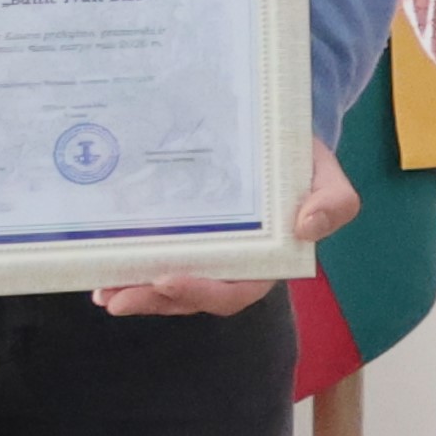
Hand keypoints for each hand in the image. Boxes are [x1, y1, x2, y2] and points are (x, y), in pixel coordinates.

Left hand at [99, 144, 355, 320]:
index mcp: (266, 261)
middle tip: (118, 298)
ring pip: (166, 286)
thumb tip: (307, 227)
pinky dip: (127, 269)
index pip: (236, 290)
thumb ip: (334, 202)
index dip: (203, 292)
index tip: (169, 280)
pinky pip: (152, 260)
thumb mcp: (328, 177)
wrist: (274, 135)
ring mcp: (202, 253)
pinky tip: (101, 270)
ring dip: (135, 293)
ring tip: (104, 291)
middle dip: (154, 301)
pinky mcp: (179, 237)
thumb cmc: (302, 162)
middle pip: (192, 296)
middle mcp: (231, 264)